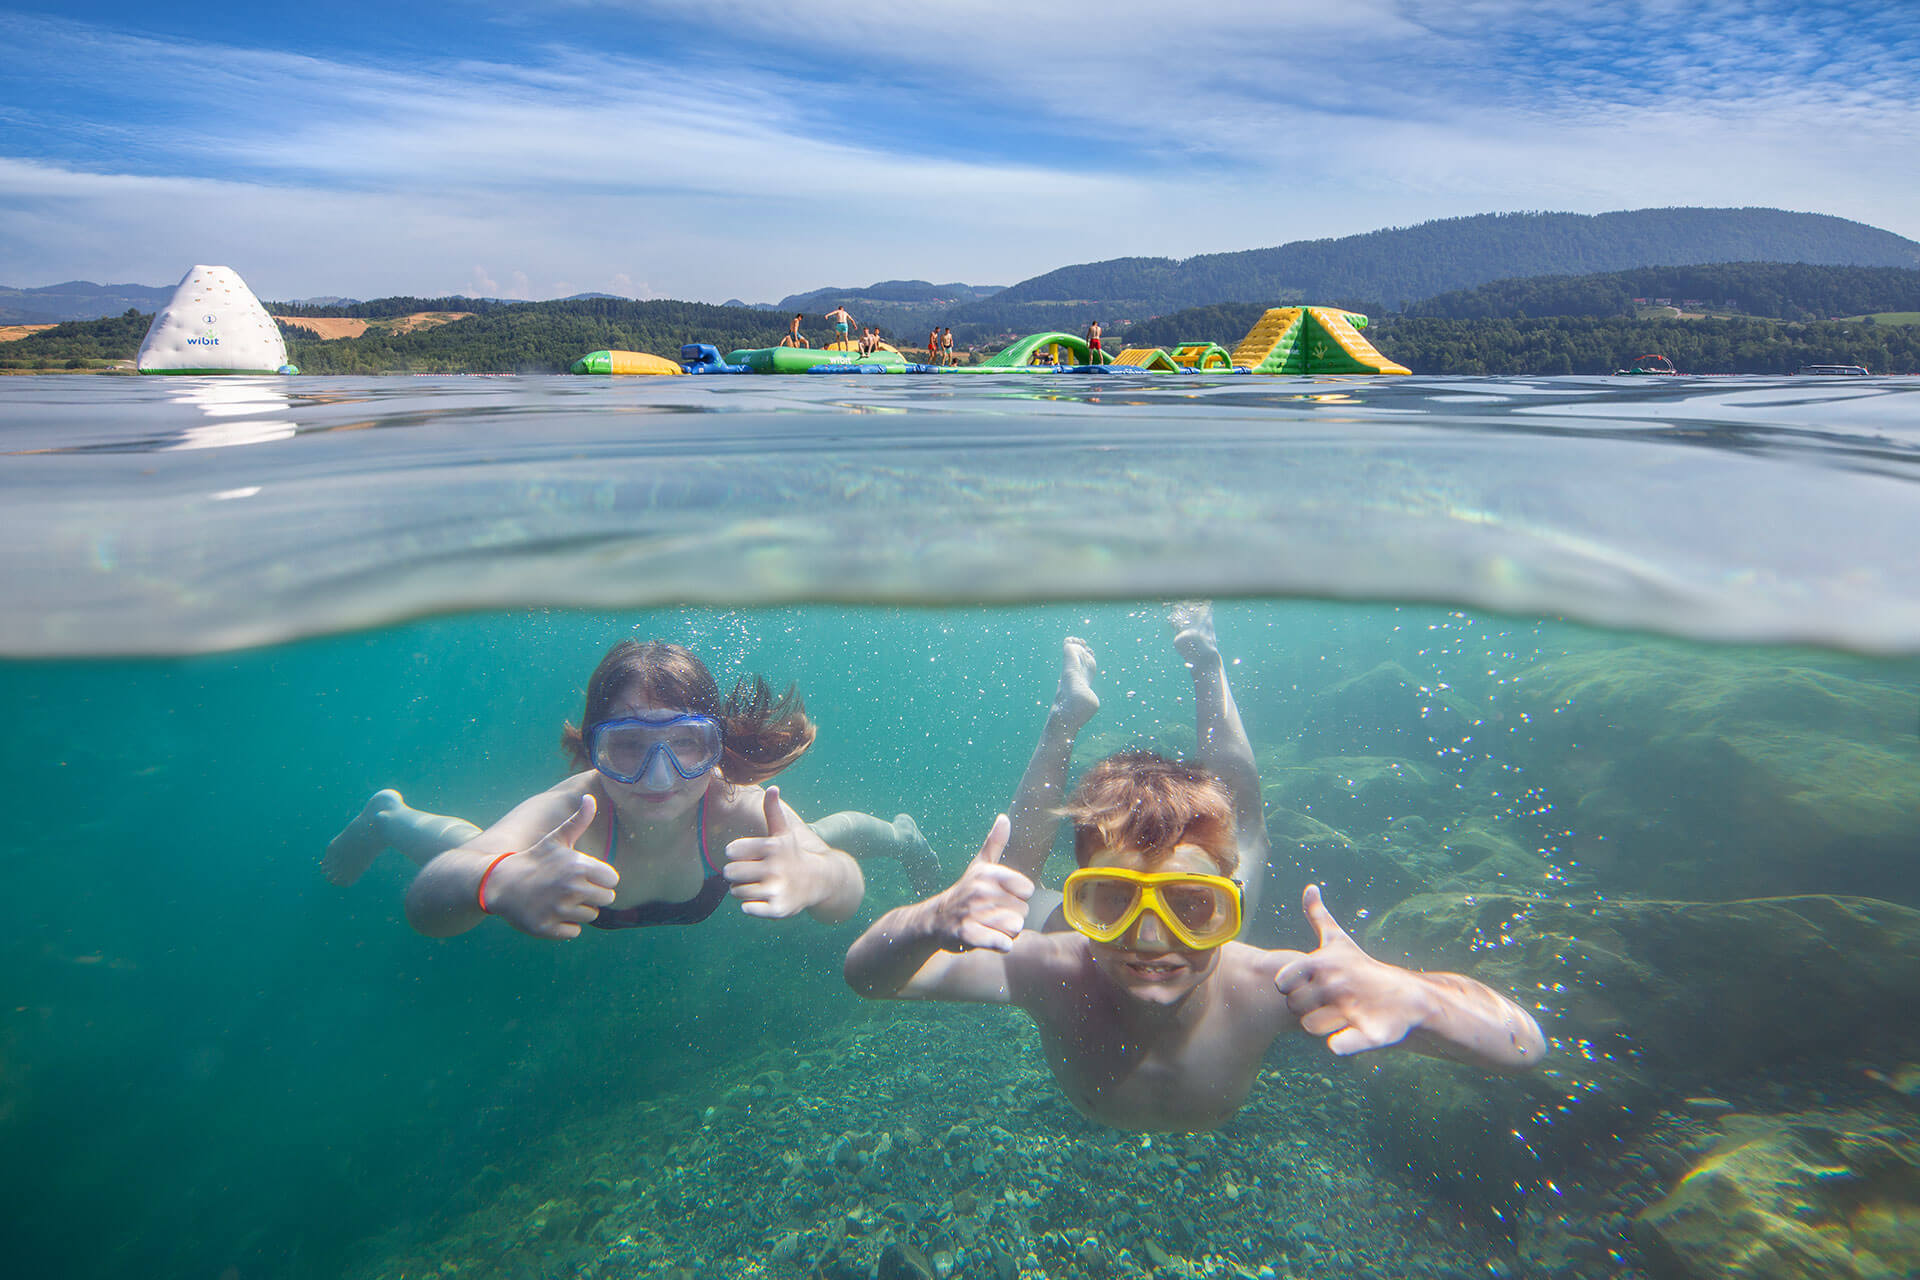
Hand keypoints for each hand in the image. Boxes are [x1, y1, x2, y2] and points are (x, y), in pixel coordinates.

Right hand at [487, 794, 618, 939]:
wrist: (500, 883)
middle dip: (592, 895)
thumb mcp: (556, 839)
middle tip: (571, 888)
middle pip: (606, 899)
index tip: (584, 875)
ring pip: (590, 916)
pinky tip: (551, 912)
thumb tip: (590, 797)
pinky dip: (565, 926)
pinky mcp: (548, 928)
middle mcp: (572, 889)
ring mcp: (559, 910)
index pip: (613, 880)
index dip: (600, 878)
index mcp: (579, 867)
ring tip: (559, 899)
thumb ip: (578, 821)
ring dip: (579, 910)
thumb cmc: (534, 859)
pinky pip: (573, 932)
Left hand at [723, 786, 841, 918]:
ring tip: (758, 885)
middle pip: (730, 873)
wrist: (819, 881)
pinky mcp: (777, 909)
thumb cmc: (792, 855)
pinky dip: (750, 906)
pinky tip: (763, 899)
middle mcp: (774, 868)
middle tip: (750, 873)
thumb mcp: (784, 833)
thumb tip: (772, 787)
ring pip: (736, 892)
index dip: (736, 854)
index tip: (748, 856)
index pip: (732, 851)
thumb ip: (773, 811)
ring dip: (742, 890)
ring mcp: (776, 889)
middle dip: (736, 874)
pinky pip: (747, 908)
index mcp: (771, 847)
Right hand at [924, 815, 1030, 952]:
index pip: (1027, 890)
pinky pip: (1003, 943)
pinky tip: (988, 940)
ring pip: (1015, 928)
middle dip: (1009, 917)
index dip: (1016, 898)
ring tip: (987, 926)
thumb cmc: (965, 892)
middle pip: (1022, 911)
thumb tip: (1004, 818)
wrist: (935, 920)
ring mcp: (974, 912)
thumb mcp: (979, 866)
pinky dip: (1000, 945)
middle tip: (989, 914)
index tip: (999, 898)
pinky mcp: (969, 934)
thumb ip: (995, 842)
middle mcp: (981, 890)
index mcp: (989, 873)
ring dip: (1005, 932)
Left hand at [1275, 884, 1434, 1054]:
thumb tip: (1310, 887)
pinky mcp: (1368, 1033)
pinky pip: (1339, 1046)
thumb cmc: (1361, 967)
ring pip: (1310, 1027)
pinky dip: (1340, 1045)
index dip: (1289, 985)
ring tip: (1336, 1015)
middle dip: (1303, 1007)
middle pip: (1294, 1006)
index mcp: (1323, 963)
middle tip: (1322, 1002)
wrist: (1406, 996)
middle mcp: (1335, 984)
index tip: (1304, 984)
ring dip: (1320, 1024)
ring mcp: (1350, 1008)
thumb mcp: (1338, 940)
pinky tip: (1346, 1036)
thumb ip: (1318, 915)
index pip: (1283, 979)